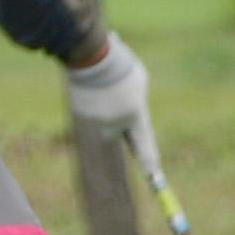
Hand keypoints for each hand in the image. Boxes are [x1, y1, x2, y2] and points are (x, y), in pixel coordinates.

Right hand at [65, 31, 160, 184]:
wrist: (92, 56)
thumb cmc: (121, 66)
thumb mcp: (139, 82)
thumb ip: (138, 103)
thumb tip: (133, 115)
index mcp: (135, 115)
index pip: (144, 145)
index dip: (150, 163)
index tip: (154, 178)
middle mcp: (116, 123)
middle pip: (117, 134)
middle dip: (118, 123)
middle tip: (116, 102)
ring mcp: (96, 120)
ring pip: (102, 123)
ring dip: (103, 109)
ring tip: (103, 87)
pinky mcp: (80, 114)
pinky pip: (89, 113)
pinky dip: (92, 102)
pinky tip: (92, 86)